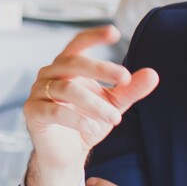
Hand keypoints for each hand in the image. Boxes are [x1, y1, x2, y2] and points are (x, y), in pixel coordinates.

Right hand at [22, 26, 159, 185]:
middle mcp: (49, 74)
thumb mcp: (113, 104)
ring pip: (67, 89)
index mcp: (67, 66)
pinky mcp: (33, 112)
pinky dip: (76, 119)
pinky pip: (54, 111)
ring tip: (115, 117)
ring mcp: (38, 92)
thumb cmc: (87, 121)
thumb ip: (129, 90)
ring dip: (94, 103)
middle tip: (125, 78)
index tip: (114, 32)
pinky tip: (93, 128)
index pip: (77, 44)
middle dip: (101, 68)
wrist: (67, 153)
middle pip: (73, 62)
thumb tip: (153, 74)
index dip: (93, 36)